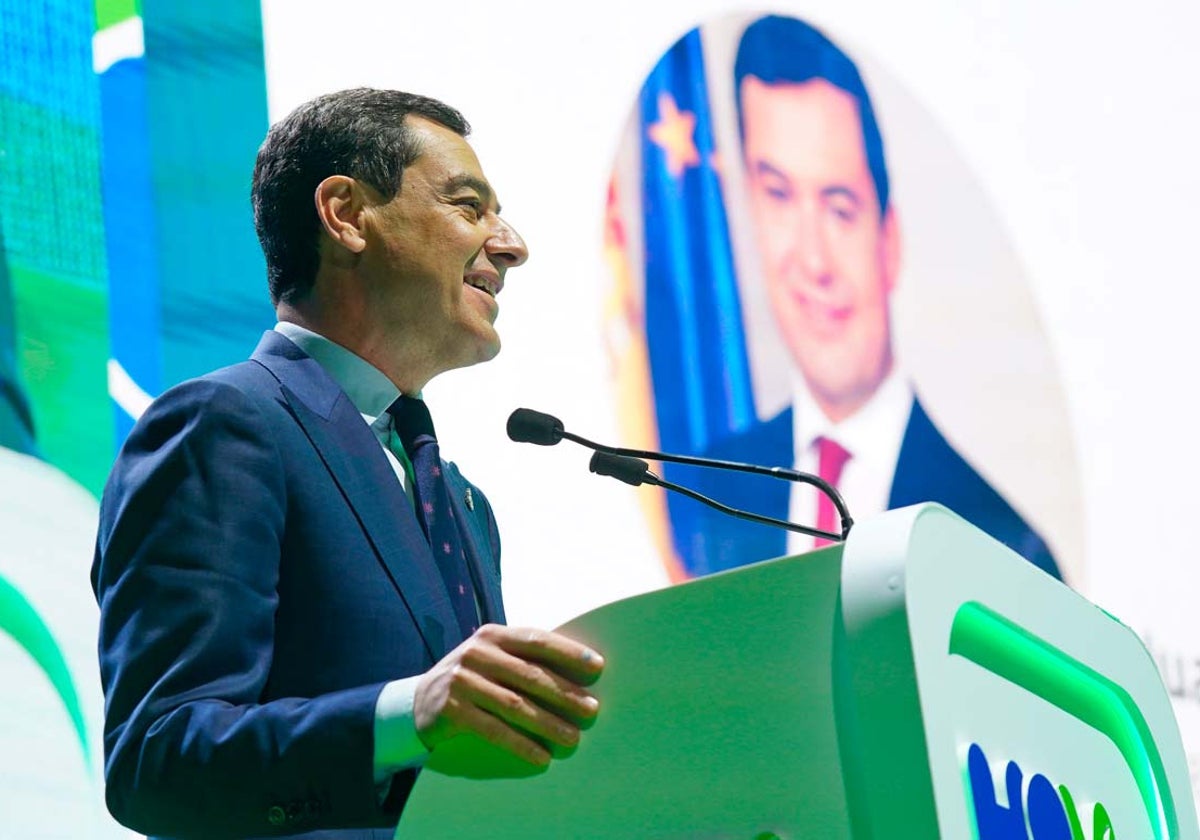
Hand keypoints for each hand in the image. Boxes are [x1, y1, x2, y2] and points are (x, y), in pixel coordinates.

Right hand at [413, 624, 603, 765]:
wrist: (419, 702)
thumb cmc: (472, 678)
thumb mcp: (492, 659)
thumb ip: (523, 660)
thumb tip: (577, 676)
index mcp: (493, 635)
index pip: (536, 640)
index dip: (568, 652)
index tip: (597, 666)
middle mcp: (477, 653)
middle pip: (530, 675)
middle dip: (565, 694)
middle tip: (592, 709)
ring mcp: (463, 680)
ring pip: (515, 705)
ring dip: (548, 723)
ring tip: (572, 738)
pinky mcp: (453, 709)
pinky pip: (493, 729)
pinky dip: (520, 744)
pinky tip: (540, 757)